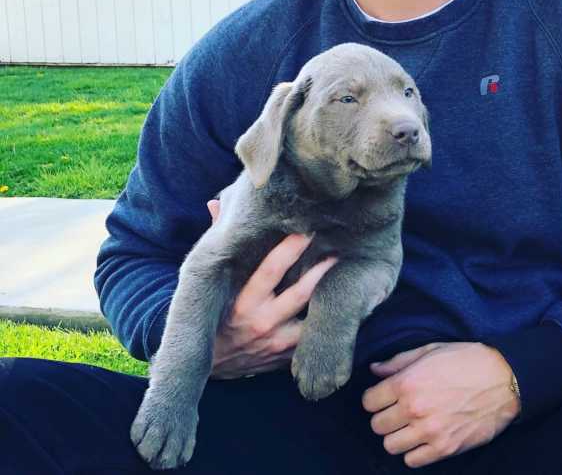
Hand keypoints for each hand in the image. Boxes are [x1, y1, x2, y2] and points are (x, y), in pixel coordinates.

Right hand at [206, 198, 336, 378]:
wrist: (207, 363)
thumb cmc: (212, 311)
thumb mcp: (208, 281)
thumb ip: (217, 242)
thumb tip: (216, 202)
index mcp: (243, 301)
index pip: (270, 270)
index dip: (291, 248)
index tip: (309, 229)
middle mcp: (260, 322)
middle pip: (299, 294)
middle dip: (321, 271)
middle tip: (340, 250)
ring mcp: (274, 343)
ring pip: (311, 321)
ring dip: (329, 300)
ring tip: (350, 278)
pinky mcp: (284, 358)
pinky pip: (311, 342)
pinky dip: (326, 325)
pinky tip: (344, 308)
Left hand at [362, 342, 519, 467]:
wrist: (503, 379)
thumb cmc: (467, 360)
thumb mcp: (432, 350)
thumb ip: (399, 361)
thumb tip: (374, 369)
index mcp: (408, 382)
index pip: (369, 402)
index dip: (374, 398)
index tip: (383, 397)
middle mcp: (414, 409)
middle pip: (377, 425)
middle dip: (384, 417)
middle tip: (397, 411)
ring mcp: (429, 431)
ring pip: (391, 446)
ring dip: (397, 436)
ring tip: (409, 426)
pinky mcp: (445, 448)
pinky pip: (412, 461)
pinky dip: (413, 452)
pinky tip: (423, 438)